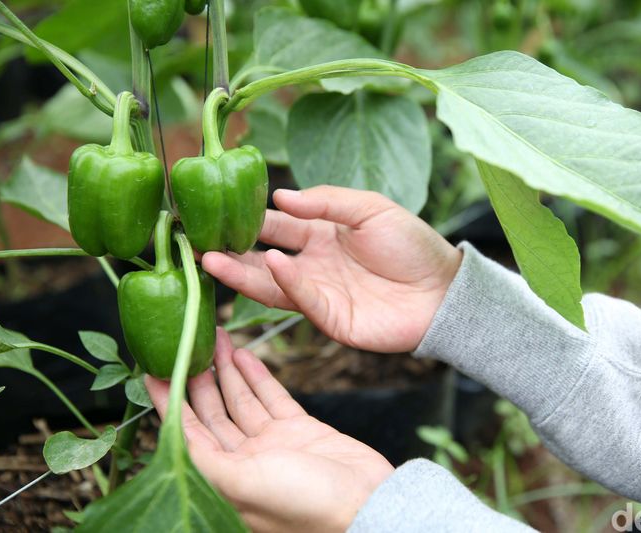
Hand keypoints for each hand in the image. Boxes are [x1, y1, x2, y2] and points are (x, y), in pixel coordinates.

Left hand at [146, 329, 393, 532]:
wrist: (367, 505)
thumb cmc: (306, 507)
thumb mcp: (244, 485)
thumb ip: (205, 459)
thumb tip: (171, 437)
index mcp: (224, 480)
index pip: (186, 434)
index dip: (169, 401)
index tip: (154, 368)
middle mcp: (244, 462)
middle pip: (212, 412)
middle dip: (199, 377)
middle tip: (190, 342)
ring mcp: (272, 445)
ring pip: (241, 400)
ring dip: (227, 370)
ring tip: (217, 338)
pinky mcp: (300, 430)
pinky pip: (272, 398)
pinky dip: (257, 376)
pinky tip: (245, 354)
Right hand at [202, 186, 462, 352]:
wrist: (444, 291)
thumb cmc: (413, 246)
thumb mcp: (371, 208)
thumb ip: (328, 201)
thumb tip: (281, 196)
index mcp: (322, 234)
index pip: (276, 224)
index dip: (248, 218)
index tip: (216, 208)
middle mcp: (313, 264)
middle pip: (262, 257)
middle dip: (231, 250)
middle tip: (196, 240)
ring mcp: (319, 293)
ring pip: (271, 284)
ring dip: (240, 273)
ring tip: (209, 258)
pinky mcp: (330, 319)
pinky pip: (302, 299)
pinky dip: (286, 282)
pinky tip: (270, 264)